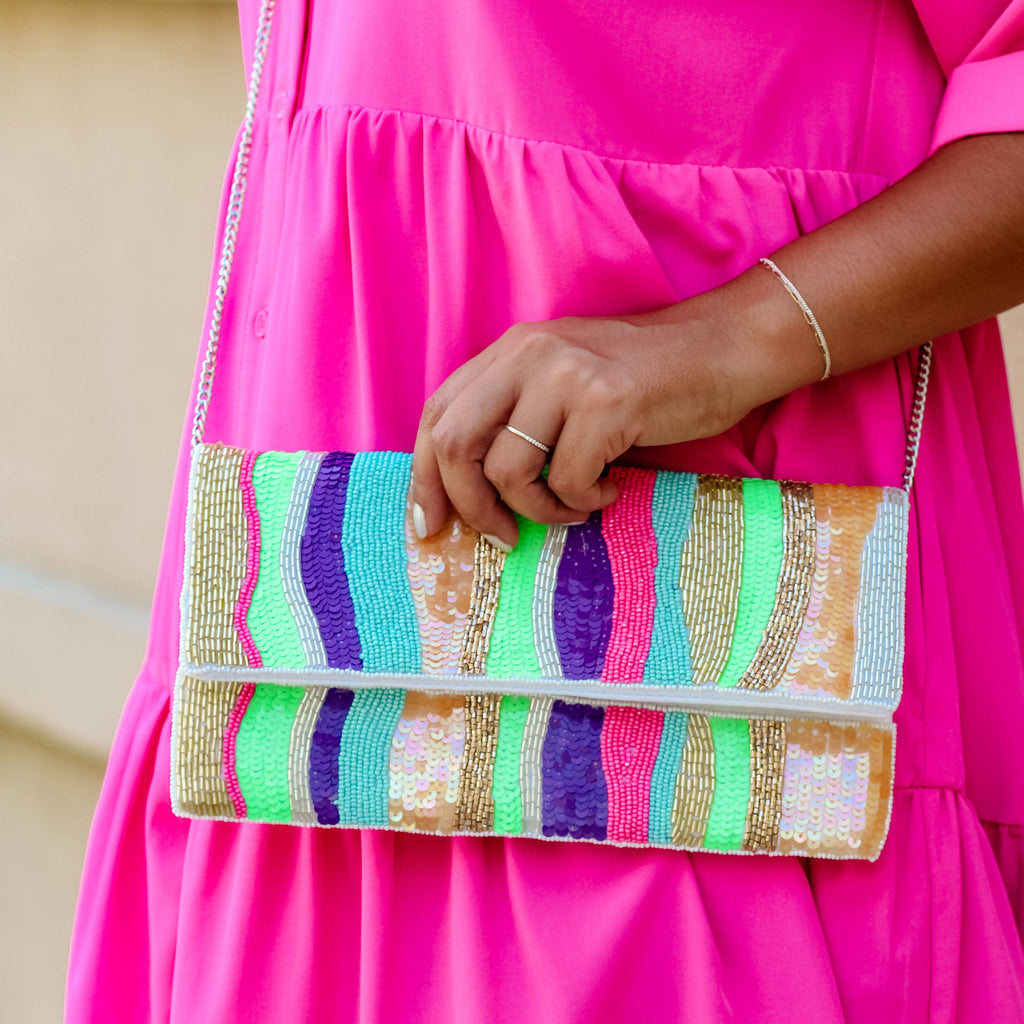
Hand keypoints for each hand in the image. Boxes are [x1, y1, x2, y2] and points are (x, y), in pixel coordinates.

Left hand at [410, 285, 809, 549]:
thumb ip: (517, 415)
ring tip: (573, 506)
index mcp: (510, 350)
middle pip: (454, 444)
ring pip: (509, 471)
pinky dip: (584, 500)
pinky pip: (567, 480)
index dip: (424, 478)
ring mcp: (566, 373)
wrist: (724, 349)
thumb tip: (469, 493)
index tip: (429, 524)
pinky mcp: (607, 400)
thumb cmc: (644, 380)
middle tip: (501, 537)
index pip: (436, 416)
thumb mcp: (564, 382)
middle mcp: (528, 353)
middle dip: (469, 506)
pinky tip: (610, 487)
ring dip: (538, 510)